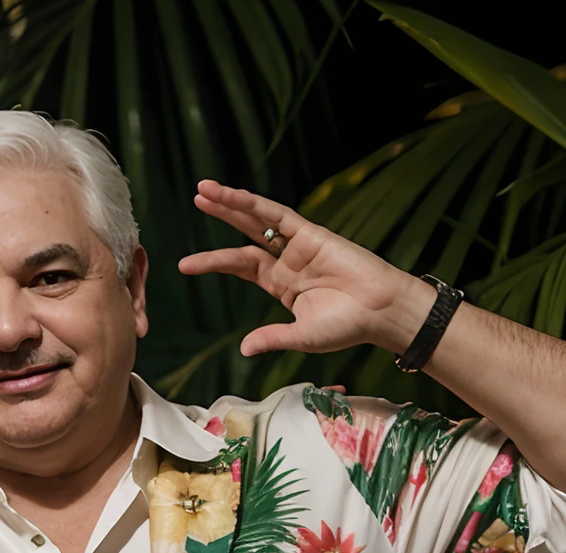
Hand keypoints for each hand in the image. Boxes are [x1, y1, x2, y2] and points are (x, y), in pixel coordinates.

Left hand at [179, 180, 434, 357]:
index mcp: (280, 283)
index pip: (240, 265)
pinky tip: (234, 196)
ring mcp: (298, 245)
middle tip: (196, 198)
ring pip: (258, 219)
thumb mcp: (302, 336)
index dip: (213, 262)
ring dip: (232, 203)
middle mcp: (286, 260)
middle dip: (221, 216)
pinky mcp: (312, 235)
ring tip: (205, 190)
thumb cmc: (347, 327)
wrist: (381, 313)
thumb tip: (244, 350)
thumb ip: (273, 338)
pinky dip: (255, 205)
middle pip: (246, 233)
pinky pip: (279, 216)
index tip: (184, 264)